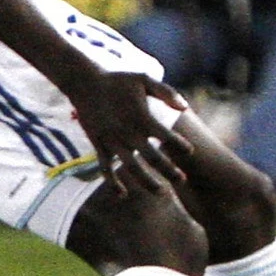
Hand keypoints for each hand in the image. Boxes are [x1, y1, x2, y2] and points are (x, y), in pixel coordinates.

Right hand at [63, 69, 192, 197]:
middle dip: (169, 171)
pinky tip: (122, 195)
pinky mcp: (100, 145)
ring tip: (162, 193)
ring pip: (132, 168)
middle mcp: (129, 133)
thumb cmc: (118, 80)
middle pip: (153, 158)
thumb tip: (185, 108)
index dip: (180, 145)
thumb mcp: (144, 79)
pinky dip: (113, 183)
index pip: (167, 137)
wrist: (85, 83)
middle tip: (182, 180)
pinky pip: (106, 168)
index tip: (189, 151)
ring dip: (147, 182)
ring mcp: (113, 142)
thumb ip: (166, 92)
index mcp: (142, 118)